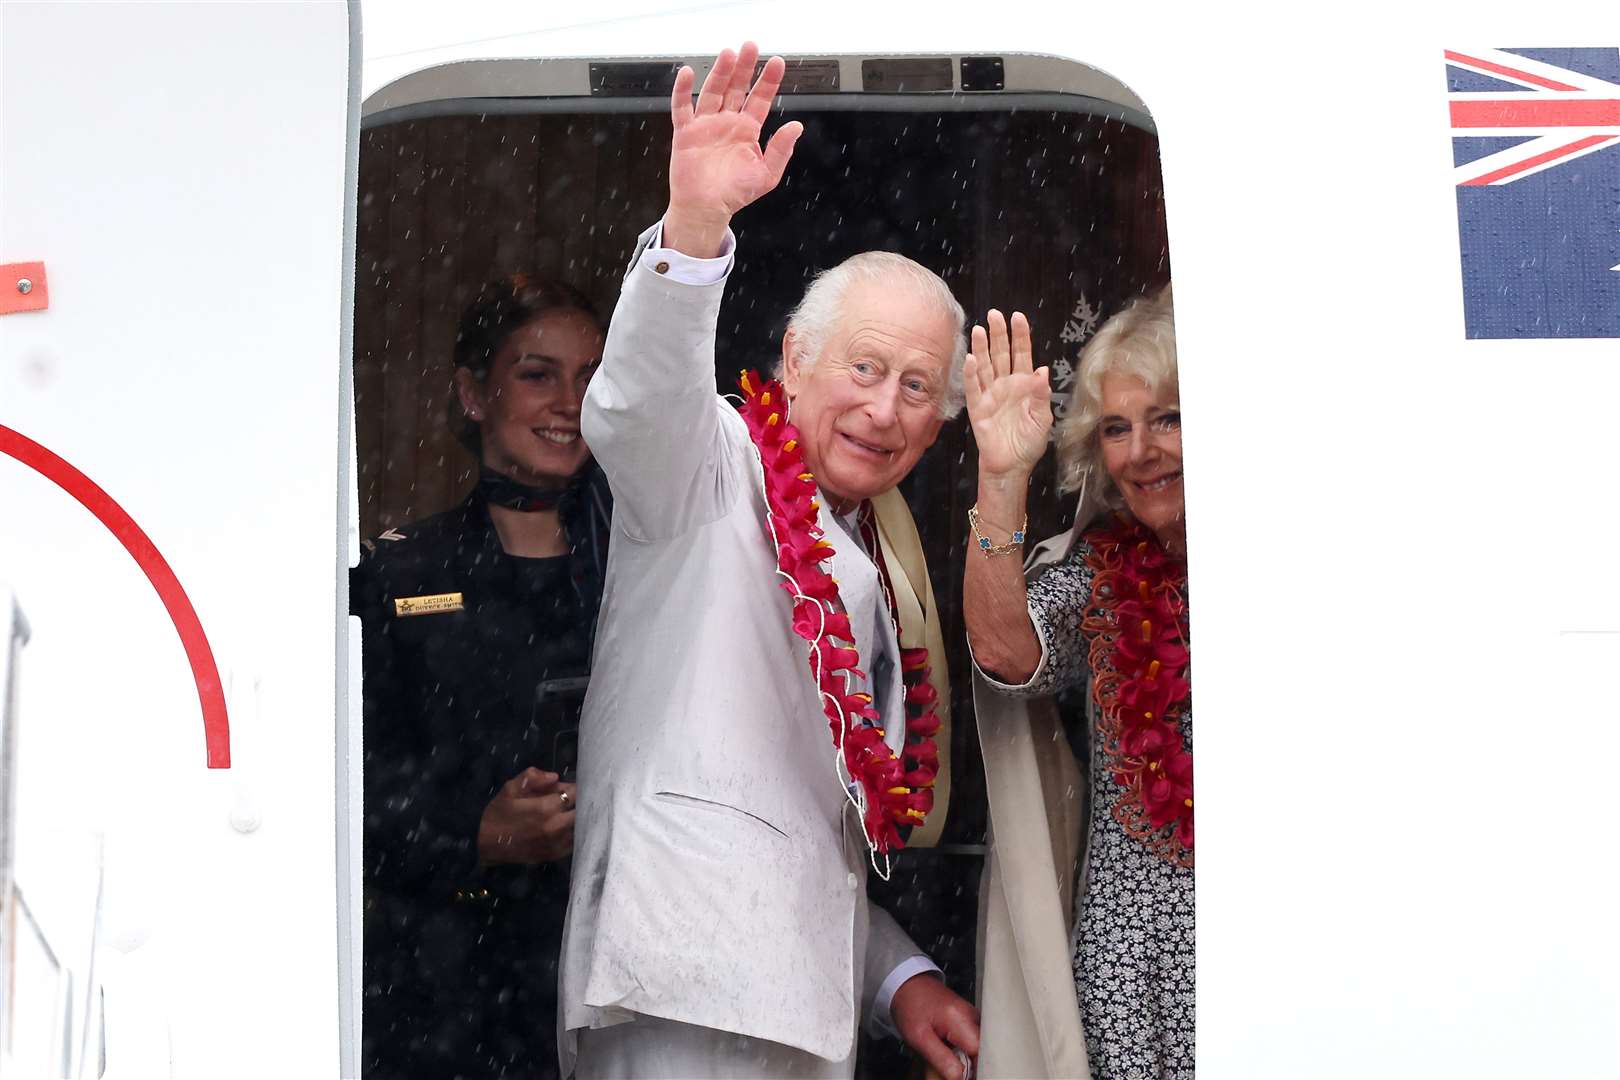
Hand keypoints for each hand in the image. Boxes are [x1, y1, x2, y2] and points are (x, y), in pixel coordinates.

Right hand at [476, 767, 576, 864]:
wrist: (484, 845)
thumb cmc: (497, 814)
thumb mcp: (510, 789)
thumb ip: (533, 777)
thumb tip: (555, 777)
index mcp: (546, 808)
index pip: (574, 794)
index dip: (573, 788)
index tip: (568, 787)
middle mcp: (556, 827)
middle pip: (582, 811)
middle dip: (579, 803)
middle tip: (572, 800)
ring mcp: (556, 843)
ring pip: (580, 828)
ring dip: (578, 819)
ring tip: (570, 813)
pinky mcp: (554, 855)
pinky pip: (573, 843)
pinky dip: (574, 834)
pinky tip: (566, 828)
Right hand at [663, 42, 803, 256]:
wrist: (706, 209)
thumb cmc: (734, 194)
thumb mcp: (766, 174)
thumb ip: (781, 150)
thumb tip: (796, 126)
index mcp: (747, 130)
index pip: (760, 98)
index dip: (768, 80)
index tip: (777, 63)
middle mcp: (727, 122)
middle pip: (736, 87)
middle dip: (744, 67)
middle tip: (750, 47)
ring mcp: (706, 125)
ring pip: (713, 92)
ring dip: (720, 73)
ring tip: (728, 55)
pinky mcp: (686, 132)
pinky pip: (683, 107)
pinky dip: (683, 91)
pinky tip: (687, 74)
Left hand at [891, 973, 979, 1079]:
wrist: (908, 985)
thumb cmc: (910, 1007)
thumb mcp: (918, 1037)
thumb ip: (940, 1058)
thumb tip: (959, 1077)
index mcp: (961, 1019)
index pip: (980, 1053)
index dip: (974, 1069)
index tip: (962, 1077)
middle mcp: (973, 1016)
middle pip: (984, 1050)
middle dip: (972, 1065)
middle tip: (954, 1069)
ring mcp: (973, 1016)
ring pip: (980, 1046)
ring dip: (969, 1058)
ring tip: (951, 1059)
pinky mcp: (970, 1019)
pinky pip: (974, 1040)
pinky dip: (966, 1050)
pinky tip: (953, 1052)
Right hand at [964, 310, 1051, 482]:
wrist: (1012, 466)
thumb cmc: (1028, 443)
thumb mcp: (1042, 419)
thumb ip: (1041, 395)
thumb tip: (1042, 370)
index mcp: (1024, 385)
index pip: (1022, 354)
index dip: (1020, 336)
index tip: (1018, 317)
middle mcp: (1006, 385)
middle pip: (1001, 354)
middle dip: (999, 333)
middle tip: (995, 314)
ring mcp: (990, 394)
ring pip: (985, 366)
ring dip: (982, 348)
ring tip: (979, 329)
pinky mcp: (978, 408)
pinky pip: (973, 387)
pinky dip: (971, 373)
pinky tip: (971, 358)